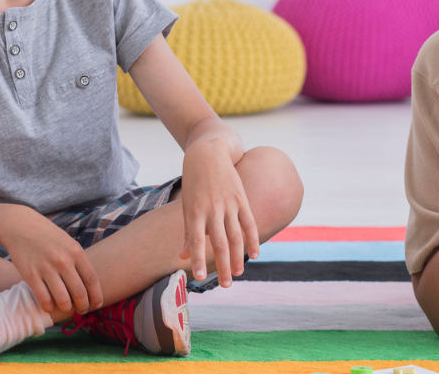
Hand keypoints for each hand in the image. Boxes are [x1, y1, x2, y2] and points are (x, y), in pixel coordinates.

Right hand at [1, 206, 102, 315]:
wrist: (20, 226)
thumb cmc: (47, 236)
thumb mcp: (68, 243)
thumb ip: (78, 261)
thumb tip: (89, 285)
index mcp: (76, 251)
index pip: (91, 279)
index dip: (96, 296)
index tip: (97, 305)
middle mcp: (63, 260)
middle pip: (79, 292)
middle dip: (83, 306)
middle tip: (82, 310)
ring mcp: (46, 268)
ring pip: (63, 299)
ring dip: (66, 308)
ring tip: (66, 308)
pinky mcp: (30, 275)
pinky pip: (43, 298)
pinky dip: (49, 307)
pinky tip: (50, 306)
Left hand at [180, 139, 259, 287]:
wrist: (208, 152)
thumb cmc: (194, 182)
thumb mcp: (187, 205)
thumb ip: (188, 231)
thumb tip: (184, 256)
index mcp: (195, 211)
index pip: (197, 240)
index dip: (198, 259)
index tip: (198, 277)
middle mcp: (212, 208)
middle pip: (220, 243)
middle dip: (222, 266)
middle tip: (224, 286)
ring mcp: (229, 203)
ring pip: (236, 236)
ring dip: (238, 257)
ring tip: (238, 274)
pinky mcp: (241, 198)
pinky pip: (249, 222)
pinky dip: (253, 239)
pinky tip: (254, 255)